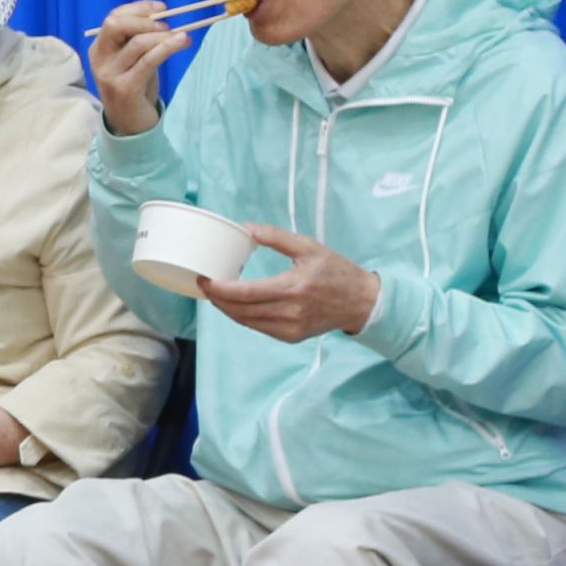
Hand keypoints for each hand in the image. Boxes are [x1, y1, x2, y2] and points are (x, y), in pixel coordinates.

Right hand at [88, 2, 197, 135]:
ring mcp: (110, 74)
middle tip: (167, 26)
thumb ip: (140, 40)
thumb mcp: (134, 60)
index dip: (138, 9)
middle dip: (144, 20)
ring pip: (137, 43)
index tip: (162, 8)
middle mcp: (100, 59)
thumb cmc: (135, 87)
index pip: (113, 17)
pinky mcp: (125, 88)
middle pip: (116, 25)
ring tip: (182, 36)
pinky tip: (182, 42)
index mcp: (99, 48)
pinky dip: (167, 48)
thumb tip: (164, 17)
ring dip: (163, 36)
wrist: (130, 124)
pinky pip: (147, 61)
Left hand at [204, 226, 380, 342]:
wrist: (361, 302)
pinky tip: (237, 305)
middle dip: (217, 299)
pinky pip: (259, 328)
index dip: (219, 289)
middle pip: (240, 310)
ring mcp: (290, 328)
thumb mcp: (309, 247)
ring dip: (227, 309)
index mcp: (292, 288)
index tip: (204, 278)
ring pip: (246, 322)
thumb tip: (248, 228)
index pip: (244, 293)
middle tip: (205, 284)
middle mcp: (289, 312)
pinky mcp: (291, 337)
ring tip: (215, 294)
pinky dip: (243, 317)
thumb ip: (277, 237)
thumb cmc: (336, 272)